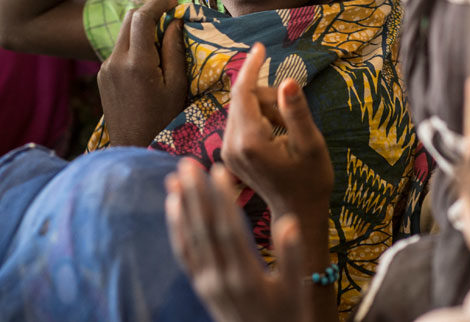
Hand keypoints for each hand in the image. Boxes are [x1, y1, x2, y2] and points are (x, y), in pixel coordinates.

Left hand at [97, 0, 187, 145]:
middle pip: (129, 18)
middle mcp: (115, 61)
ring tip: (162, 42)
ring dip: (141, 30)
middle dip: (150, 13)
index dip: (159, 3)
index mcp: (137, 63)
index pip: (142, 17)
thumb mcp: (177, 85)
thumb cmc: (164, 119)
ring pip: (123, 33)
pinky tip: (148, 62)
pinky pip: (118, 50)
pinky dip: (133, 46)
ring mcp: (105, 68)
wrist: (134, 147)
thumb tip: (175, 21)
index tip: (174, 3)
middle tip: (171, 20)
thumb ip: (175, 49)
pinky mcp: (101, 76)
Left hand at [166, 161, 311, 321]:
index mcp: (246, 277)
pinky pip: (184, 254)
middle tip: (187, 163)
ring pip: (190, 239)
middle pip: (204, 230)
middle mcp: (221, 279)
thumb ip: (293, 257)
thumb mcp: (296, 291)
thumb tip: (290, 222)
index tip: (217, 170)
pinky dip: (176, 229)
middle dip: (195, 195)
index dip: (222, 199)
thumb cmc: (286, 317)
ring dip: (181, 206)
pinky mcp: (200, 287)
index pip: (229, 230)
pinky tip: (173, 206)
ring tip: (174, 177)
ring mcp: (207, 284)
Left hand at [222, 44, 332, 218]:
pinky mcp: (229, 155)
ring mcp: (227, 152)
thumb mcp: (311, 144)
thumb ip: (296, 112)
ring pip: (243, 110)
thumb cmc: (311, 180)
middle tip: (293, 117)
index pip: (243, 92)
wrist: (298, 213)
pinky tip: (278, 139)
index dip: (252, 67)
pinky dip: (260, 121)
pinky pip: (241, 122)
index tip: (260, 47)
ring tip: (288, 134)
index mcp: (249, 142)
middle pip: (243, 99)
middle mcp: (231, 146)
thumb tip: (287, 81)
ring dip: (266, 111)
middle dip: (269, 98)